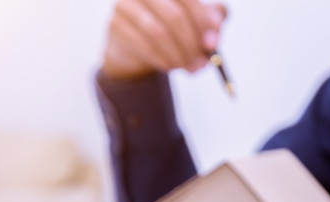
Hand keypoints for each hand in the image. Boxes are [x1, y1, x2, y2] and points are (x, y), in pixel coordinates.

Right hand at [102, 0, 226, 78]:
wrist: (138, 46)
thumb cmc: (174, 29)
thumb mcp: (198, 21)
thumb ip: (213, 21)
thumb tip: (213, 40)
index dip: (203, 21)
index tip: (212, 45)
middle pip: (174, 16)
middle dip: (192, 45)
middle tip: (202, 64)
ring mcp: (126, 4)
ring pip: (159, 34)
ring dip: (178, 56)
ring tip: (189, 67)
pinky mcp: (116, 24)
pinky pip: (145, 47)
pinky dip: (163, 61)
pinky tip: (171, 66)